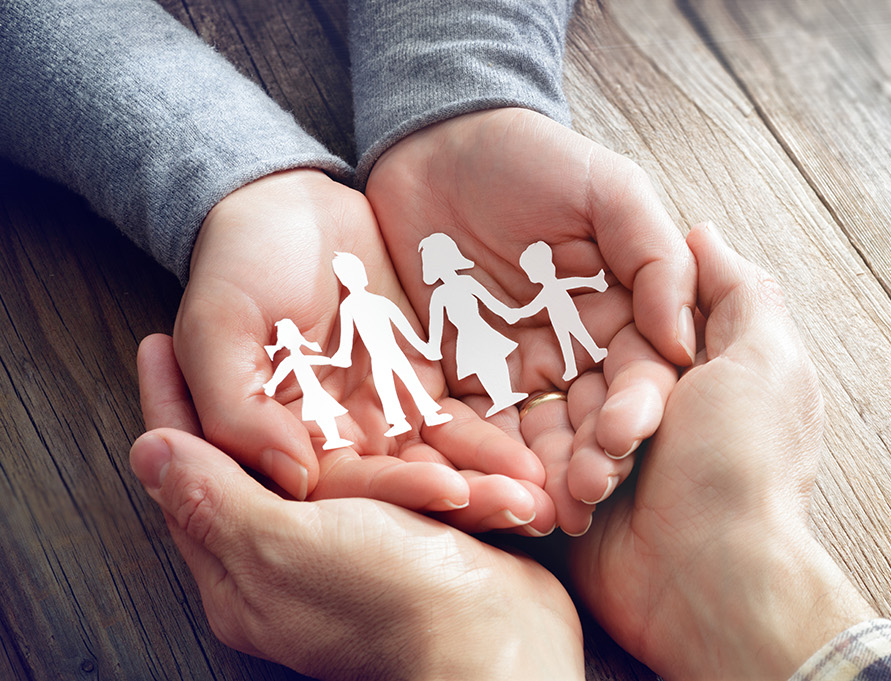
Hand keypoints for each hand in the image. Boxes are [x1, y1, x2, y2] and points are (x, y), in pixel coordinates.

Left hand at [133, 334, 582, 678]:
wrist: (500, 640)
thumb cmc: (390, 600)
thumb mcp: (282, 543)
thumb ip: (216, 496)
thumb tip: (149, 452)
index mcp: (242, 572)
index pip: (189, 478)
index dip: (174, 407)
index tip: (159, 346)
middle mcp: (293, 562)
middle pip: (258, 464)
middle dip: (255, 399)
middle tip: (243, 334)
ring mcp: (357, 551)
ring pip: (337, 464)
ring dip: (343, 413)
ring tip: (324, 353)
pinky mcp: (415, 540)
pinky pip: (399, 478)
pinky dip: (405, 446)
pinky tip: (403, 406)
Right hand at [174, 169, 545, 530]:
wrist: (285, 205)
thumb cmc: (237, 262)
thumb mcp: (218, 326)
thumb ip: (238, 406)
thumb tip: (292, 479)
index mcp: (282, 439)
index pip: (343, 487)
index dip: (397, 491)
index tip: (452, 492)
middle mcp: (338, 440)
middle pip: (404, 486)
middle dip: (465, 500)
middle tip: (524, 509)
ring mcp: (385, 415)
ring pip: (443, 463)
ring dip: (491, 481)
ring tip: (542, 493)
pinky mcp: (424, 387)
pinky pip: (466, 423)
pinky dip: (499, 442)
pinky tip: (540, 457)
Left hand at [367, 108, 692, 535]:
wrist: (437, 141)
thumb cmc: (536, 158)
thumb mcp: (612, 190)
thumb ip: (655, 257)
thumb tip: (683, 344)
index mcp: (630, 314)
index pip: (646, 376)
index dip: (639, 411)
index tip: (623, 439)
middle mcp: (584, 352)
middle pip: (599, 420)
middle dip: (596, 461)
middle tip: (584, 494)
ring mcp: (525, 370)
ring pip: (545, 437)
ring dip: (545, 477)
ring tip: (541, 510)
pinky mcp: (463, 378)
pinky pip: (476, 428)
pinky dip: (482, 461)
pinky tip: (484, 488)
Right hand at [572, 227, 875, 678]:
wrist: (708, 580)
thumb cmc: (743, 466)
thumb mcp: (762, 359)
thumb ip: (737, 291)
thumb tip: (704, 232)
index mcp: (714, 375)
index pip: (649, 325)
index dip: (632, 327)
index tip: (607, 328)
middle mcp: (668, 415)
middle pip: (601, 371)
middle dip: (606, 401)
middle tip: (626, 433)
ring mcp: (623, 462)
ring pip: (567, 418)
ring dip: (578, 444)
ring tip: (603, 472)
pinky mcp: (581, 503)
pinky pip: (543, 468)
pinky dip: (551, 477)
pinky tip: (567, 492)